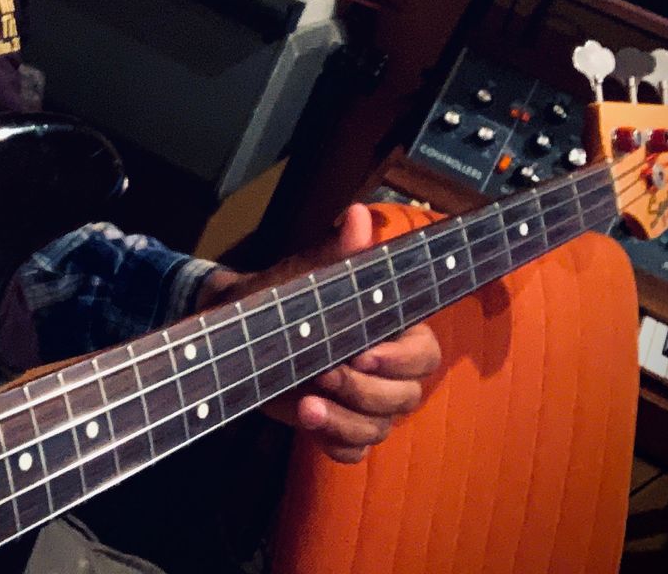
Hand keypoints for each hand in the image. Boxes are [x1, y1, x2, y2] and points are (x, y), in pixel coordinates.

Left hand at [195, 204, 440, 463]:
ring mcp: (364, 404)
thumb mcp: (308, 276)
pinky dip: (335, 443)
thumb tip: (357, 216)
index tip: (363, 354)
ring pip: (379, 428)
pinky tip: (310, 426)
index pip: (424, 354)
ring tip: (306, 405)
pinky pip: (353, 451)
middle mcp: (387, 372)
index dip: (400, 360)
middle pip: (406, 397)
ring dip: (346, 421)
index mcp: (392, 331)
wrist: (243, 329)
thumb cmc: (284, 296)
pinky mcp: (339, 428)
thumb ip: (339, 255)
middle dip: (365, 391)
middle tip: (324, 373)